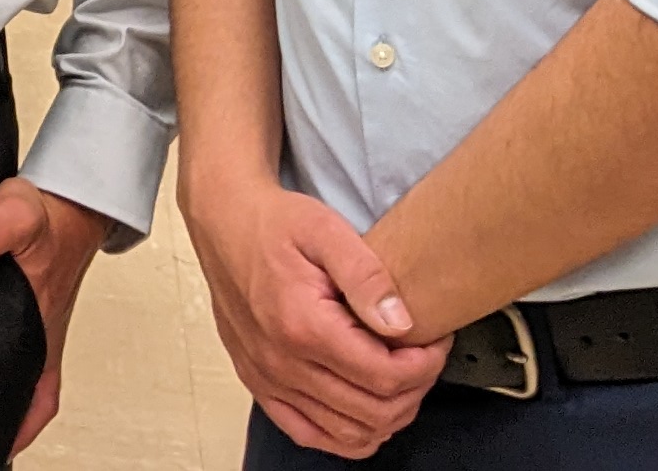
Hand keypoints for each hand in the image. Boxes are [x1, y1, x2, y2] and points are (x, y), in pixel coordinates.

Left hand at [0, 176, 112, 454]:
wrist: (69, 198)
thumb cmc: (47, 210)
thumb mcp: (13, 214)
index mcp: (39, 323)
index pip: (36, 396)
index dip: (17, 426)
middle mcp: (40, 332)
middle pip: (27, 397)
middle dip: (4, 423)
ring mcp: (37, 325)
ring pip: (23, 379)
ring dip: (5, 399)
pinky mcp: (30, 312)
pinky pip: (20, 353)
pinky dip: (6, 372)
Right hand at [185, 178, 444, 458]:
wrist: (222, 223)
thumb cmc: (274, 223)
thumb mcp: (326, 230)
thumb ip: (368, 277)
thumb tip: (402, 324)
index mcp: (303, 326)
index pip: (385, 376)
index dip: (425, 366)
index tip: (435, 341)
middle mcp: (281, 363)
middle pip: (373, 412)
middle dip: (415, 390)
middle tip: (424, 358)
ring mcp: (267, 379)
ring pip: (347, 433)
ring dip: (388, 416)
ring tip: (401, 379)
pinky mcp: (257, 383)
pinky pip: (308, 434)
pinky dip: (346, 435)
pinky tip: (364, 411)